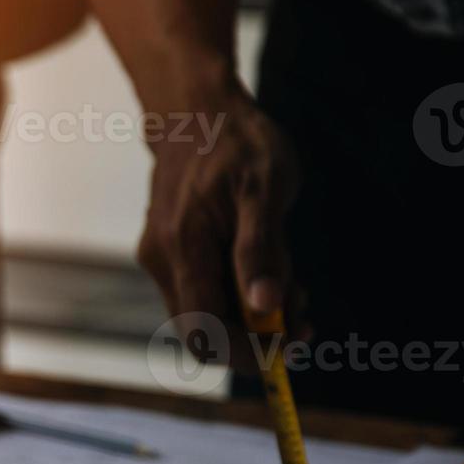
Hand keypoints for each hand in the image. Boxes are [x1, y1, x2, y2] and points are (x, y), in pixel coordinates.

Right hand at [137, 89, 302, 369]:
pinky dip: (237, 296)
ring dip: (249, 318)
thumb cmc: (237, 142)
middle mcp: (163, 260)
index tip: (289, 347)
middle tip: (302, 320)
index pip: (205, 331)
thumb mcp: (265, 188)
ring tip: (293, 288)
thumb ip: (262, 250)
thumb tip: (264, 306)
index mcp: (184, 246)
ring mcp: (161, 258)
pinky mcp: (170, 253)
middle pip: (203, 332)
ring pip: (205, 314)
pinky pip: (202, 292)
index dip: (244, 353)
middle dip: (253, 338)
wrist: (196, 110)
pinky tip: (267, 274)